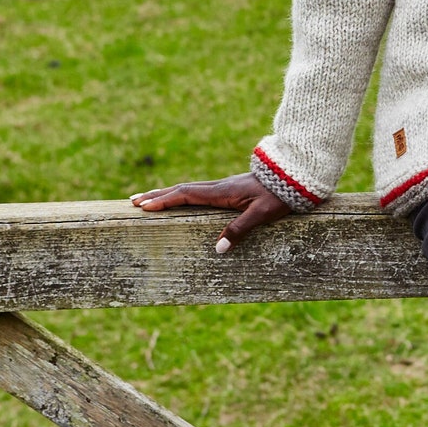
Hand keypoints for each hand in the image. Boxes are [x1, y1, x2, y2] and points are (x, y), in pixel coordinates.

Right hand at [130, 172, 291, 254]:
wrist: (295, 176)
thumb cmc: (280, 196)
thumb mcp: (262, 215)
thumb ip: (239, 230)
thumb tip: (217, 250)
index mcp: (221, 192)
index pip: (186, 194)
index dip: (164, 200)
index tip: (143, 206)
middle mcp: (218, 187)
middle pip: (181, 189)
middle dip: (156, 195)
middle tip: (132, 201)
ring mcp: (223, 187)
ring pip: (188, 189)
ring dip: (166, 193)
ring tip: (147, 199)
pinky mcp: (229, 189)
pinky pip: (198, 191)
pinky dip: (181, 194)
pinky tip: (179, 199)